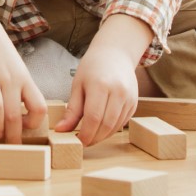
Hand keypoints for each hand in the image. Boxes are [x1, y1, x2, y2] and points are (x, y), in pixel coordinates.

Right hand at [0, 24, 46, 143]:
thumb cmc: (0, 54)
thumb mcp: (18, 70)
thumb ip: (21, 91)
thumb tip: (21, 119)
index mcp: (24, 80)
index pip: (38, 106)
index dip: (34, 123)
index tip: (25, 127)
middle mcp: (9, 80)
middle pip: (14, 115)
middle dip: (12, 136)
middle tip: (9, 146)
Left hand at [55, 13, 153, 146]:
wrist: (115, 54)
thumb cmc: (93, 67)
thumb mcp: (78, 85)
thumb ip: (72, 110)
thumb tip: (61, 130)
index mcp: (100, 85)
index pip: (93, 118)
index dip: (85, 134)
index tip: (77, 141)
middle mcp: (118, 92)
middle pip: (106, 125)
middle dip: (93, 138)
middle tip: (83, 142)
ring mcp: (129, 98)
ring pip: (116, 127)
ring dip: (102, 136)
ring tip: (91, 135)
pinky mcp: (134, 102)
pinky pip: (122, 122)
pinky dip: (111, 129)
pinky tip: (102, 127)